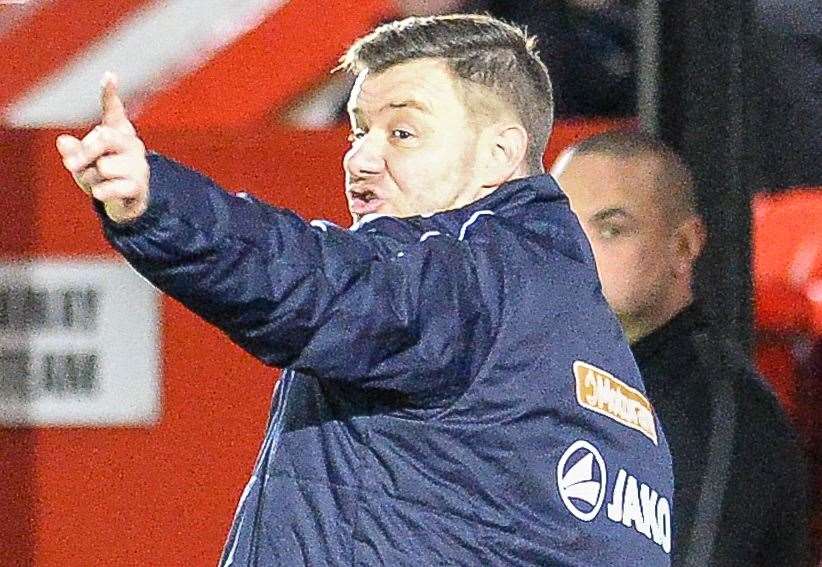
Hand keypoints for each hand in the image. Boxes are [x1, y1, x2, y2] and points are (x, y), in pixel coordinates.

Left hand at [56, 72, 149, 222]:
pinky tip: (101, 194)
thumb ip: (73, 152)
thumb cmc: (102, 176)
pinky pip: (111, 186)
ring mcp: (138, 165)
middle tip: (69, 166)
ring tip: (98, 182)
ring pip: (104, 166)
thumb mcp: (82, 163)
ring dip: (92, 178)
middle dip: (84, 152)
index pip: (114, 111)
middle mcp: (132, 145)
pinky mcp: (139, 185)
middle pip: (104, 138)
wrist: (125, 203)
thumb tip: (63, 141)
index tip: (109, 75)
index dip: (110, 93)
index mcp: (119, 133)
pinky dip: (100, 192)